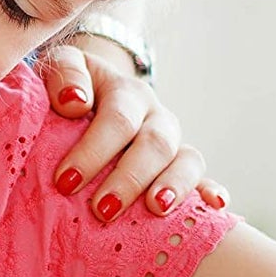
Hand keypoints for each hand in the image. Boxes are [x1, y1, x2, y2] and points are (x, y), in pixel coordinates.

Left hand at [38, 46, 229, 223]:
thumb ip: (64, 74)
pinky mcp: (182, 167)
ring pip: (187, 160)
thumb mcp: (60, 66)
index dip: (93, 151)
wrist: (90, 91)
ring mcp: (173, 142)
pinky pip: (205, 178)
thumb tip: (75, 102)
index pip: (117, 119)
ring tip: (155, 210)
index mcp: (126, 92)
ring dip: (173, 186)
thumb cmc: (70, 87)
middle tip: (102, 209)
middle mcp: (155, 116)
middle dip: (129, 178)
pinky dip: (212, 191)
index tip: (66, 181)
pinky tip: (216, 206)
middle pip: (155, 143)